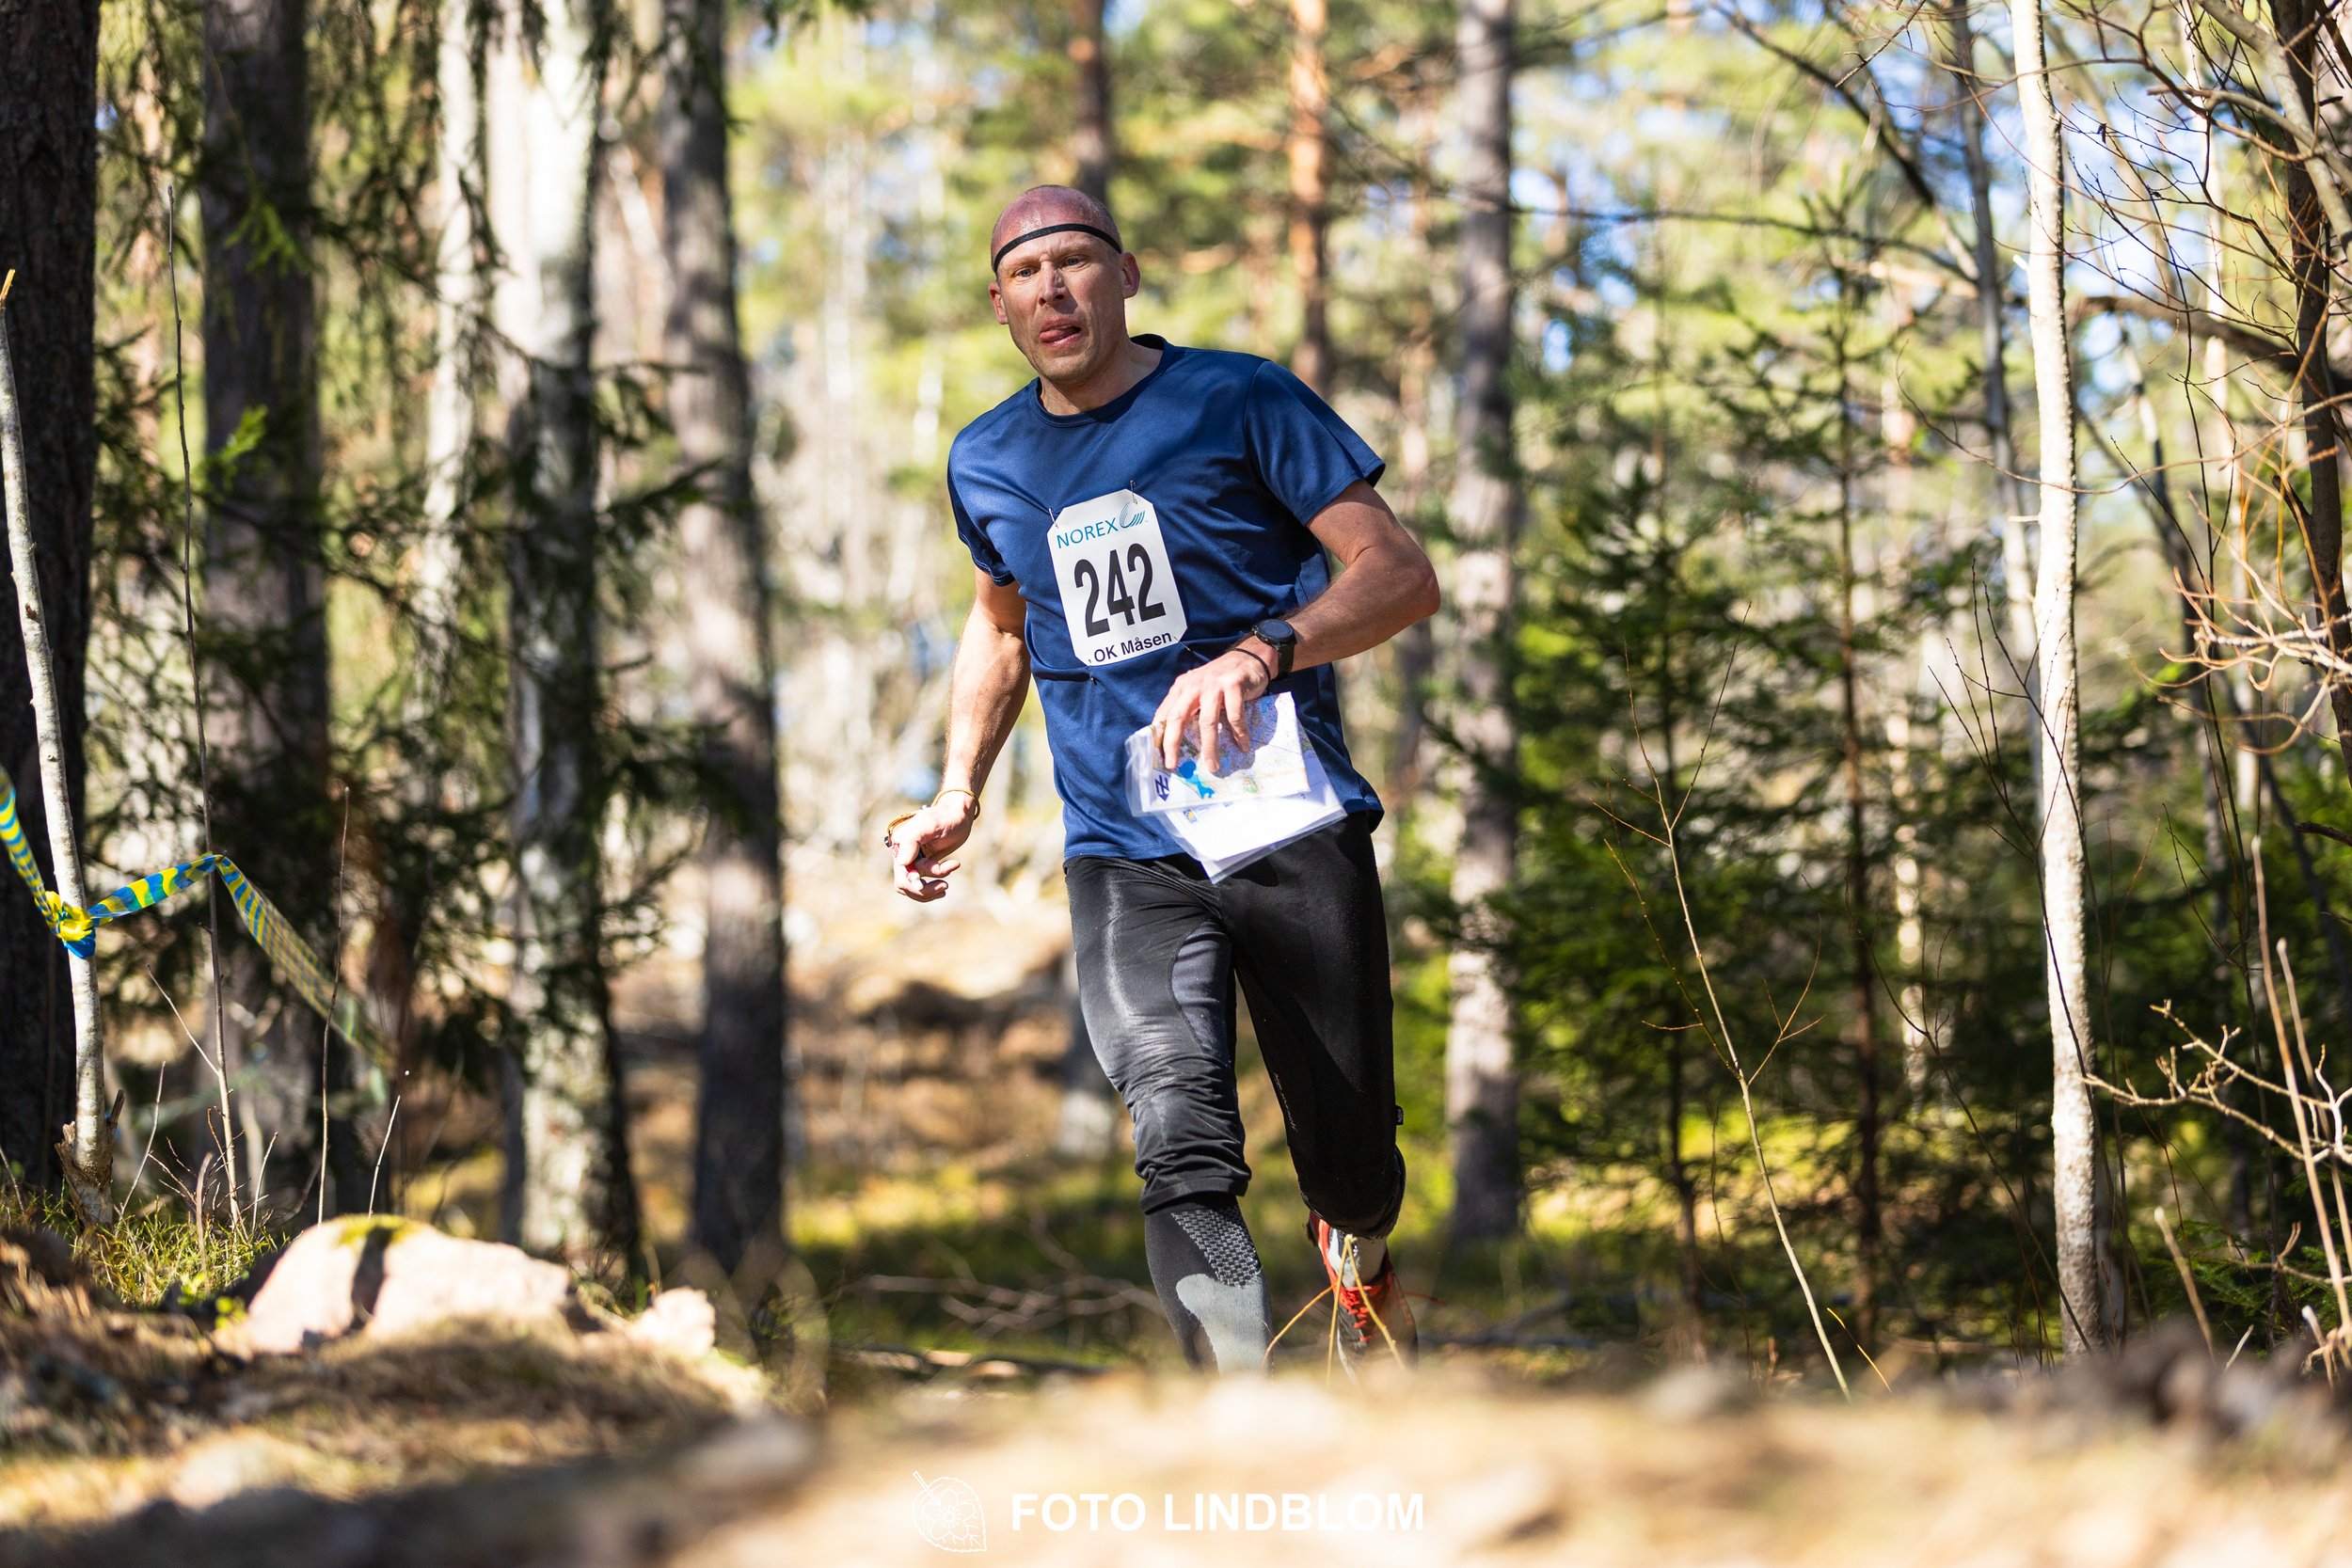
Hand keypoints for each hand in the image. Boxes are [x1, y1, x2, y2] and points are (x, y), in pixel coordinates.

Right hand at [887, 792, 979, 901]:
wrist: (958, 815)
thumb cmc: (945, 817)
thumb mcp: (929, 825)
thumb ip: (912, 840)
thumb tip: (901, 862)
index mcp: (900, 844)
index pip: (901, 871)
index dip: (913, 882)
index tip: (926, 883)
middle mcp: (903, 853)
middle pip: (905, 884)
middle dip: (923, 890)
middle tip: (945, 886)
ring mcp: (913, 860)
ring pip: (914, 887)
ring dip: (930, 890)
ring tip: (946, 885)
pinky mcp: (923, 865)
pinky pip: (923, 884)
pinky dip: (935, 886)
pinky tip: (946, 879)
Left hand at [1151, 647, 1271, 773]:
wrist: (1249, 657)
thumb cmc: (1221, 680)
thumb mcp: (1199, 689)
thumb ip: (1188, 708)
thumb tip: (1177, 739)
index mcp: (1182, 688)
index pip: (1165, 714)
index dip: (1160, 736)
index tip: (1158, 756)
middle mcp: (1194, 685)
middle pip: (1179, 717)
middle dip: (1173, 743)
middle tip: (1173, 764)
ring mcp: (1214, 684)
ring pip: (1207, 721)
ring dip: (1209, 747)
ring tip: (1212, 766)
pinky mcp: (1233, 685)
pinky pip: (1235, 716)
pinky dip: (1239, 733)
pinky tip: (1243, 745)